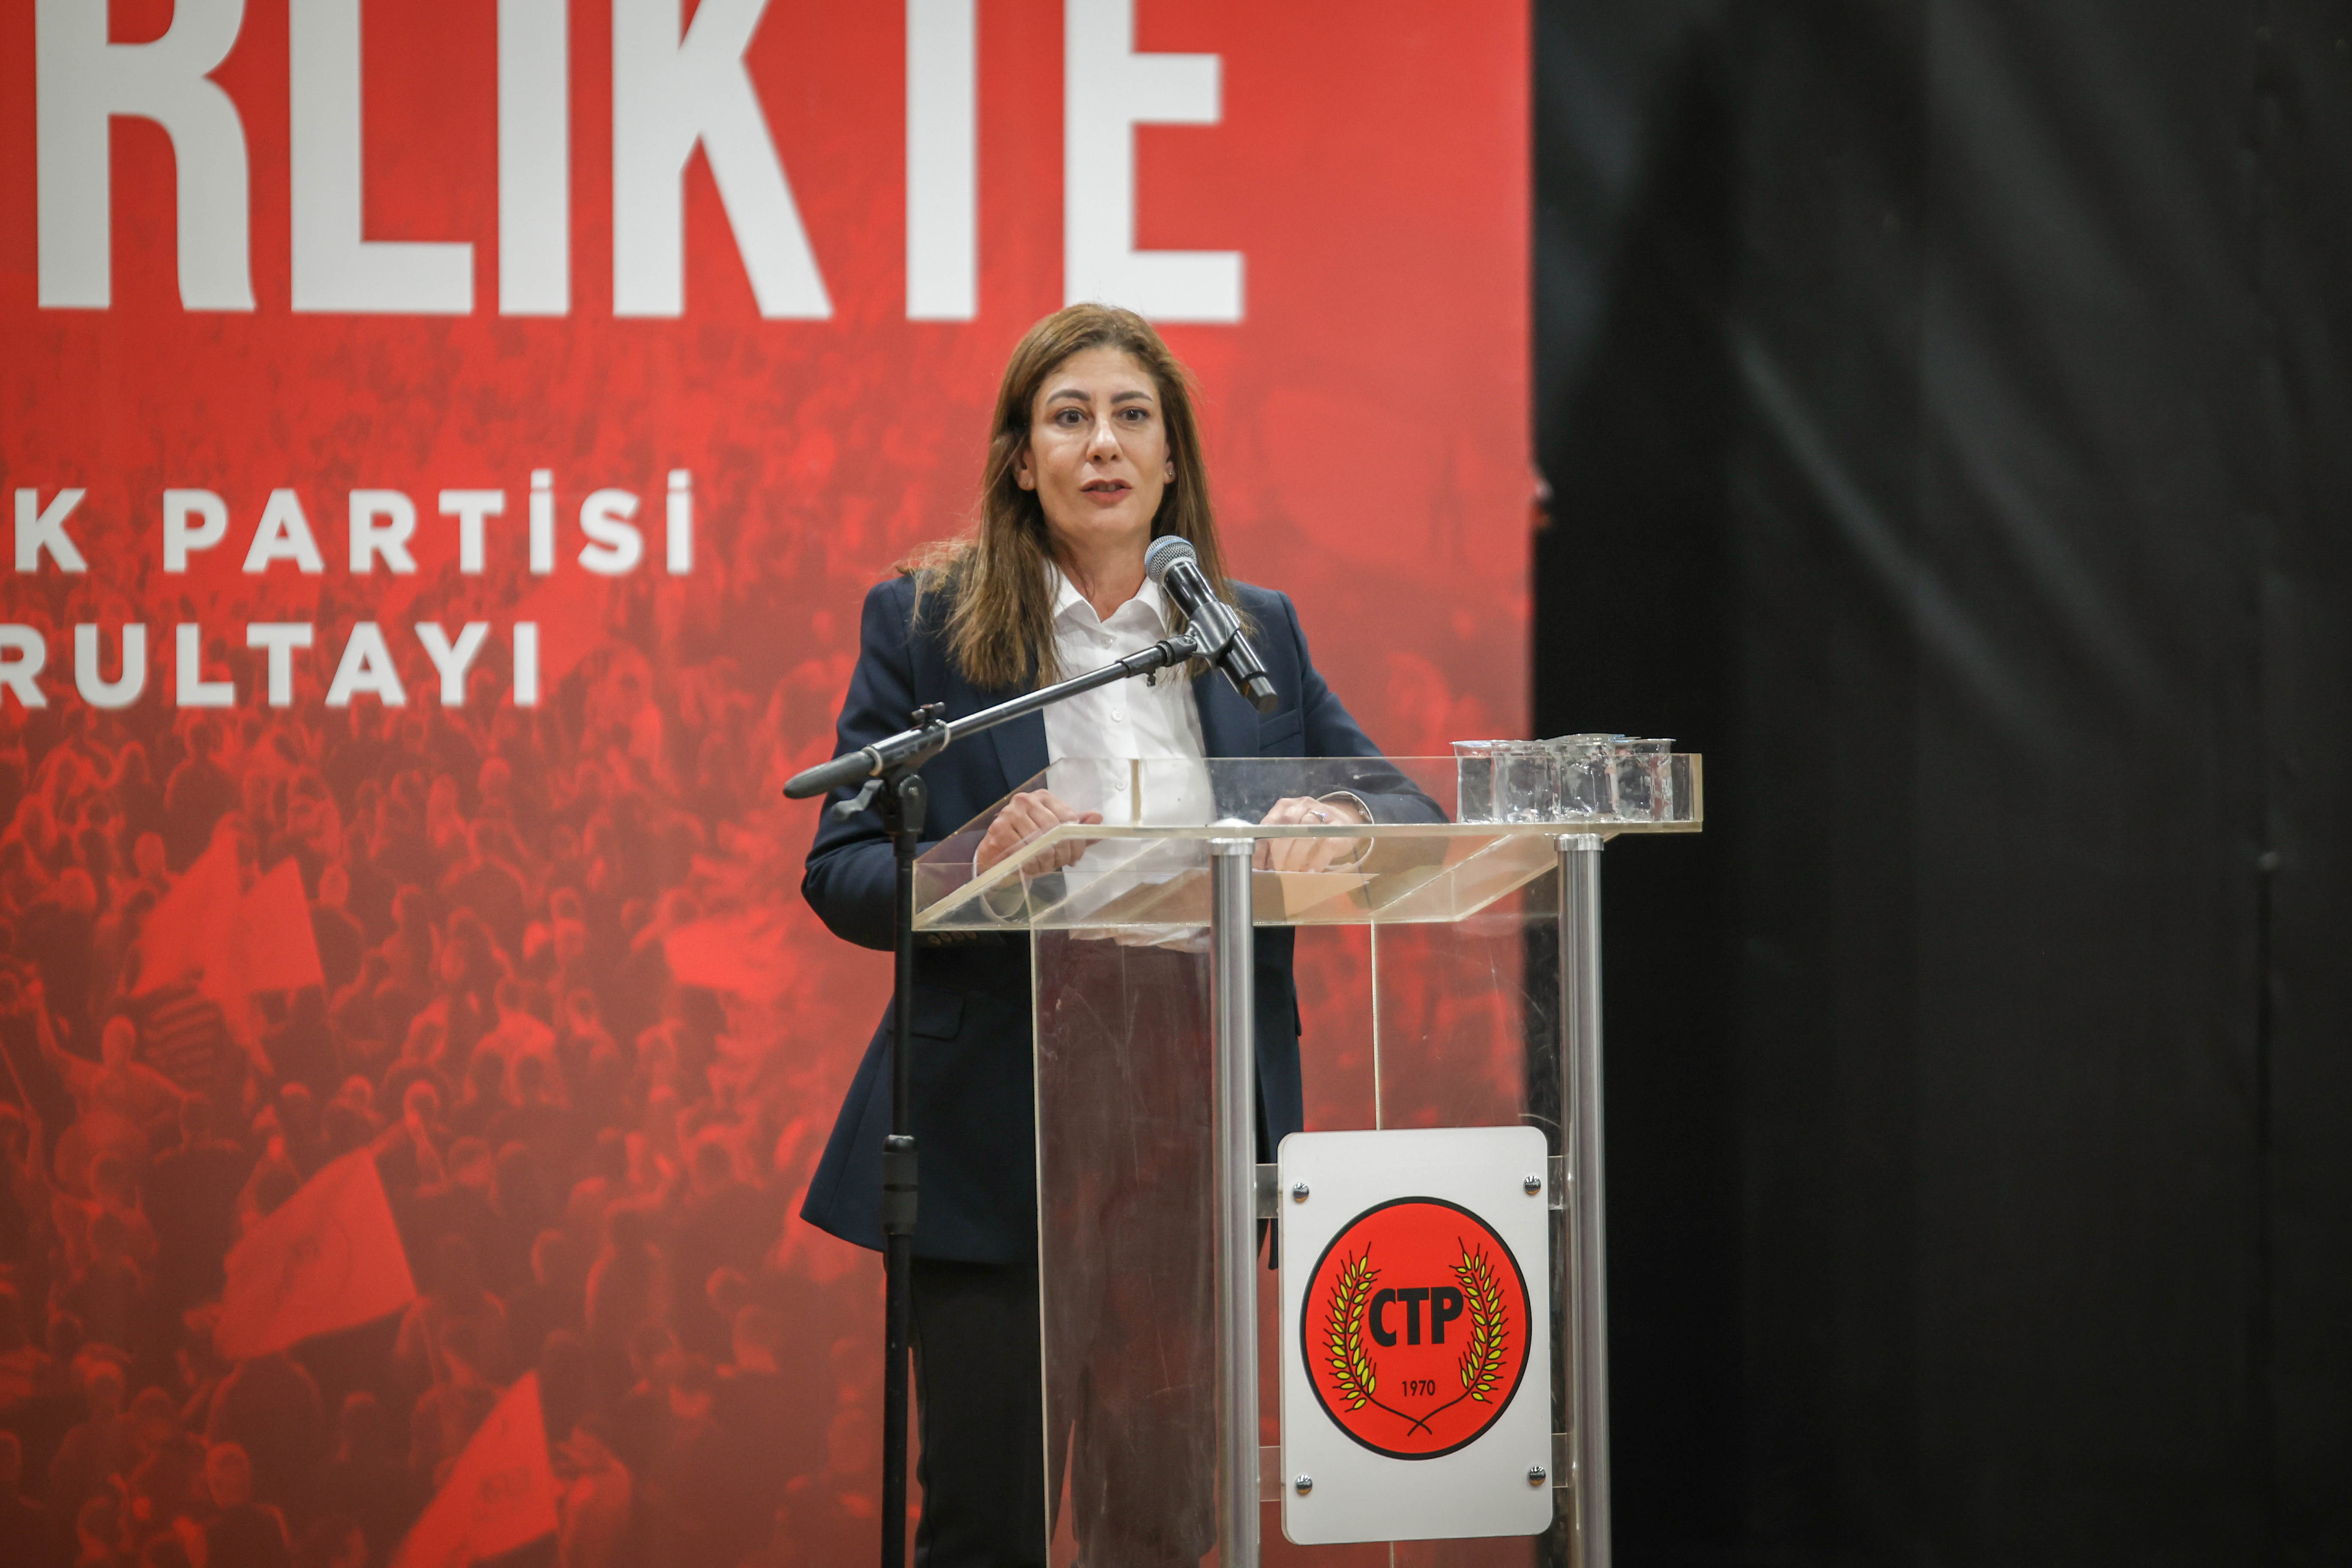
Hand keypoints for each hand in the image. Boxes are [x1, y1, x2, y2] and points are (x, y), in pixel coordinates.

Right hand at [975, 791, 1102, 876]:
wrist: (995, 854)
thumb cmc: (1028, 843)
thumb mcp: (1054, 835)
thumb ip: (1075, 828)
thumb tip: (1097, 818)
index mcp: (1043, 797)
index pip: (1067, 817)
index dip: (1076, 840)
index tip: (1076, 856)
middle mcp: (1026, 800)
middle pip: (1055, 828)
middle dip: (1063, 852)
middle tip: (1062, 864)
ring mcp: (1010, 813)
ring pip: (1039, 841)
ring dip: (1046, 861)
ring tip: (1045, 867)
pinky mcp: (998, 829)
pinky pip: (1022, 851)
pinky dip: (1030, 864)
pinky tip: (1031, 867)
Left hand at [1256, 795, 1368, 872]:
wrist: (1342, 820)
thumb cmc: (1309, 829)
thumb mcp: (1289, 832)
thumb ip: (1273, 844)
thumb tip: (1258, 866)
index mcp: (1285, 806)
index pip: (1268, 825)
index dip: (1262, 847)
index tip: (1259, 867)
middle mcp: (1303, 805)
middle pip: (1287, 827)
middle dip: (1279, 852)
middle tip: (1276, 871)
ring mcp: (1323, 813)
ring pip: (1306, 833)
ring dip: (1296, 856)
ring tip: (1291, 872)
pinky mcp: (1340, 827)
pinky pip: (1327, 844)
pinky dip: (1318, 860)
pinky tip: (1311, 871)